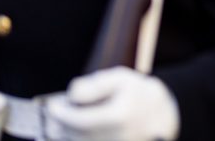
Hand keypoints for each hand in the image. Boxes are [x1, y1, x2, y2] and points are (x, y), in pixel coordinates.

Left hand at [47, 67, 179, 140]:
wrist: (162, 117)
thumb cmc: (140, 94)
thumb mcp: (121, 78)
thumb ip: (94, 85)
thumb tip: (71, 96)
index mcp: (118, 116)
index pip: (78, 120)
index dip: (60, 114)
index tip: (52, 105)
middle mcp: (115, 138)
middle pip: (74, 136)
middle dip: (58, 124)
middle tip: (54, 111)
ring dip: (64, 133)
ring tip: (63, 119)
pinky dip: (74, 138)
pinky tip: (70, 130)